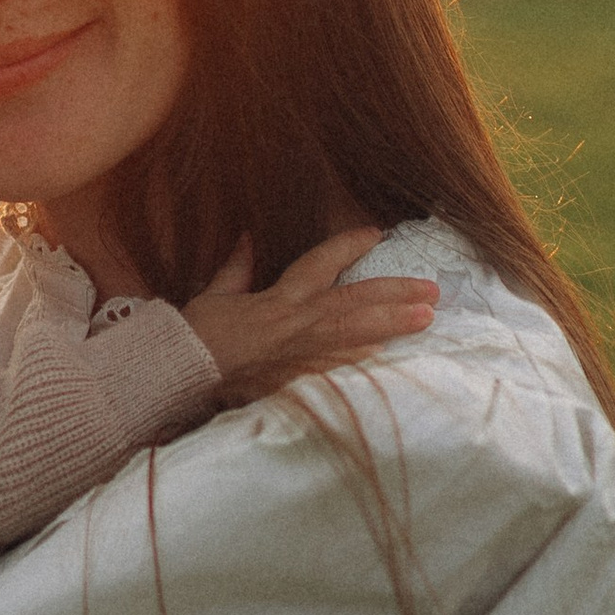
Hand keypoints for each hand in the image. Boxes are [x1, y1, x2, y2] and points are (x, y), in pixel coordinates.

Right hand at [181, 229, 440, 407]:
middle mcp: (297, 322)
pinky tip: (391, 356)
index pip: (321, 263)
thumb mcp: (215, 295)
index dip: (349, 246)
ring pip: (358, 334)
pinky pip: (341, 368)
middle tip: (431, 289)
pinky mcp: (301, 381)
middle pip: (355, 301)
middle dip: (395, 292)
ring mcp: (303, 354)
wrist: (183, 372)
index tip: (376, 233)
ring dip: (394, 325)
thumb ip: (236, 268)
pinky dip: (366, 360)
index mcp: (278, 298)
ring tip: (427, 318)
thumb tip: (246, 237)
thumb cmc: (196, 335)